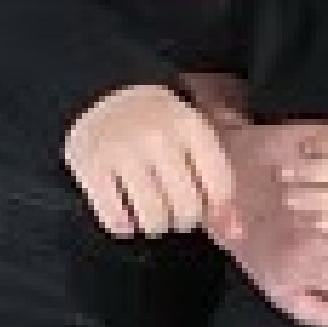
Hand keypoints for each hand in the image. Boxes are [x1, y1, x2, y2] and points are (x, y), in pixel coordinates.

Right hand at [64, 85, 237, 239]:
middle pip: (188, 210)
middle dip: (185, 218)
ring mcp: (122, 150)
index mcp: (189, 123)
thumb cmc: (160, 125)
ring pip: (154, 220)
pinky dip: (124, 225)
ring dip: (156, 224)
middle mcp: (157, 135)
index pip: (220, 183)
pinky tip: (126, 211)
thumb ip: (217, 181)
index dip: (219, 206)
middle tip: (176, 206)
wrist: (104, 94)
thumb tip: (237, 233)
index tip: (210, 206)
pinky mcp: (90, 166)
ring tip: (153, 209)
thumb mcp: (193, 138)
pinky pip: (116, 221)